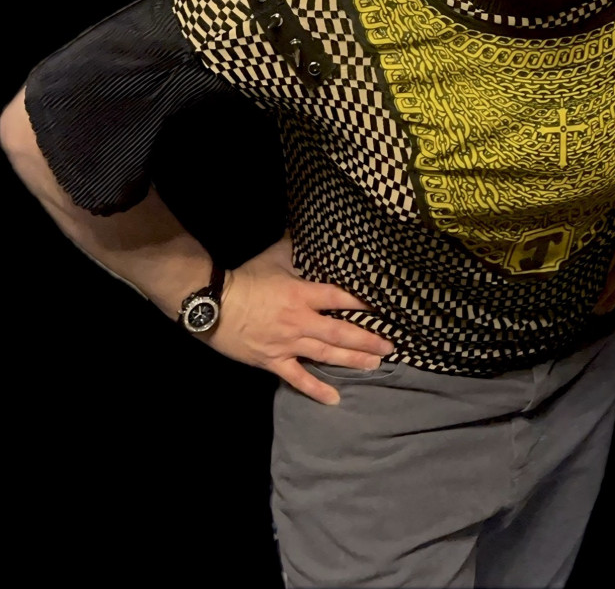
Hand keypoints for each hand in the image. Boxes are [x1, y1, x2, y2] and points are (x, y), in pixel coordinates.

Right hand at [207, 237, 393, 405]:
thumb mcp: (273, 256)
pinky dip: (316, 390)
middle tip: (390, 346)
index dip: (363, 303)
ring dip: (353, 361)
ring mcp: (288, 344)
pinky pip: (298, 378)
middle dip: (368, 340)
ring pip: (326, 355)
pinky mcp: (273, 361)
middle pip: (341, 333)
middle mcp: (300, 321)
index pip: (340, 298)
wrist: (212, 304)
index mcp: (302, 294)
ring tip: (375, 365)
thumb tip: (306, 228)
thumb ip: (294, 246)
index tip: (384, 308)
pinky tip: (335, 399)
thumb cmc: (245, 278)